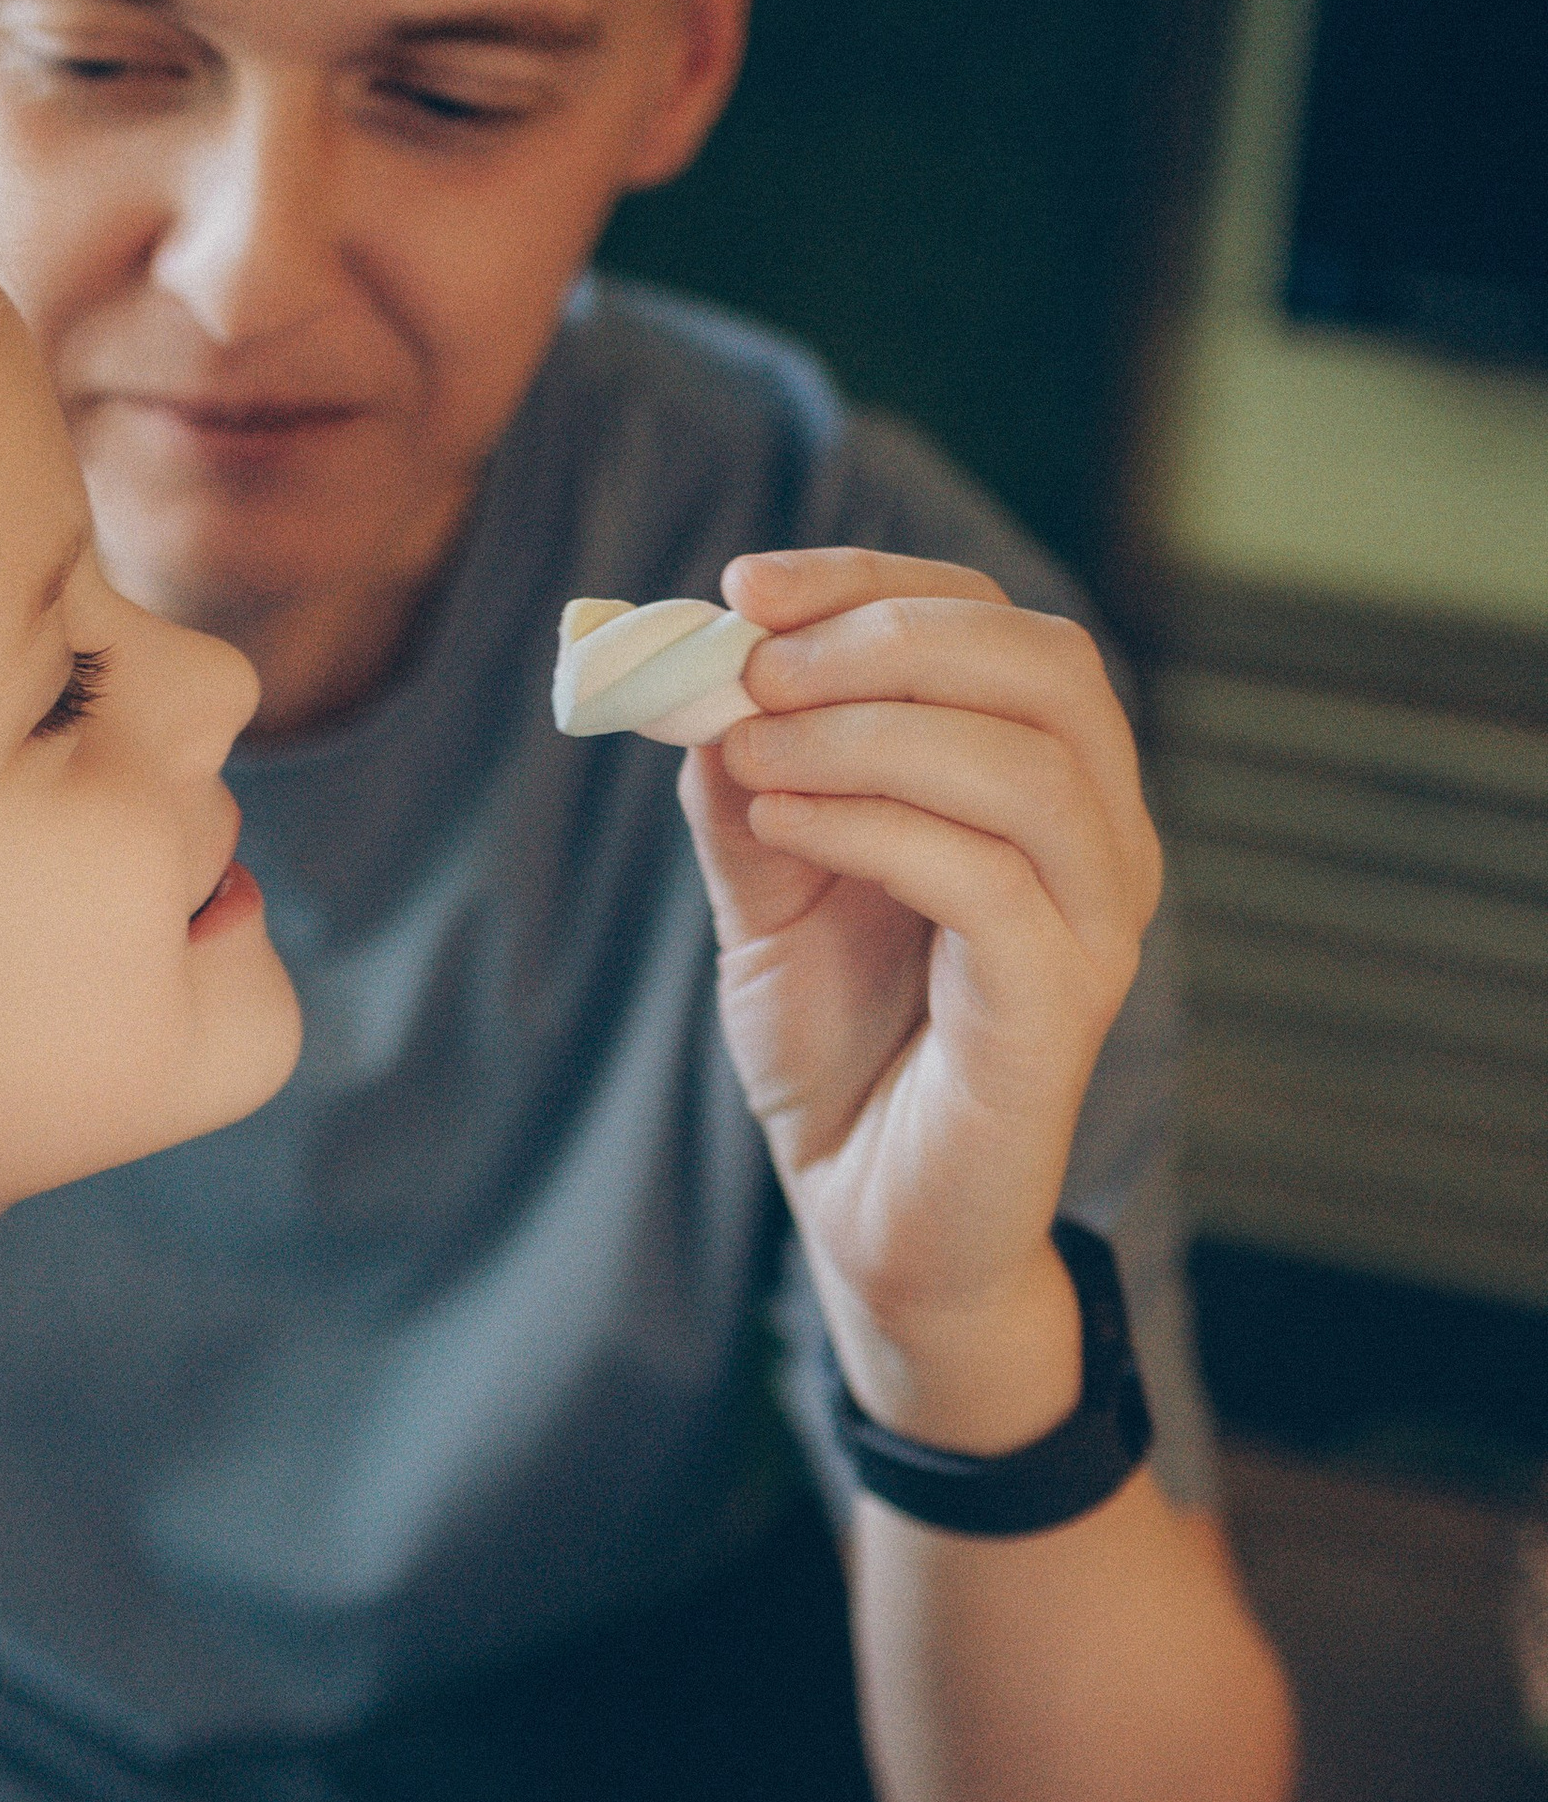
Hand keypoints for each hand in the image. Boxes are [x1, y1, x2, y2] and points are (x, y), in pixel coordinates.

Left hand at [681, 547, 1162, 1450]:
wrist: (868, 1217)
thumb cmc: (839, 1049)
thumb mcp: (770, 890)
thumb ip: (750, 784)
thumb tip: (702, 668)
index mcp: (1044, 783)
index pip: (996, 622)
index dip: (873, 585)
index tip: (747, 586)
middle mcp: (1098, 837)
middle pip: (1043, 662)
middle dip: (886, 637)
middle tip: (754, 663)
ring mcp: (1095, 922)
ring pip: (1027, 759)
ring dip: (869, 728)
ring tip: (748, 746)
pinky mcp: (1061, 1006)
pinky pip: (988, 877)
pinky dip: (874, 826)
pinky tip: (780, 824)